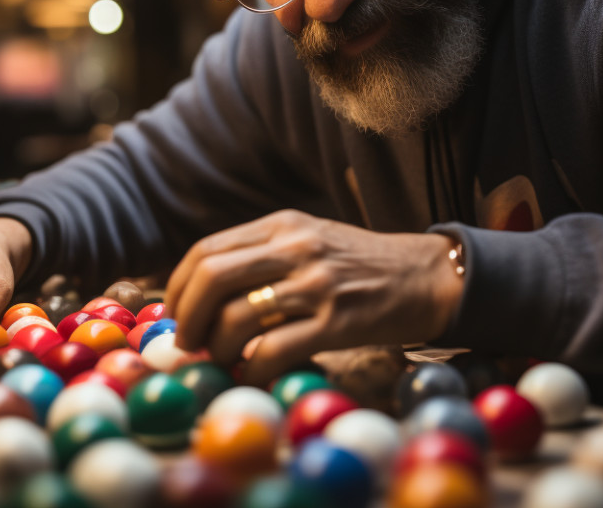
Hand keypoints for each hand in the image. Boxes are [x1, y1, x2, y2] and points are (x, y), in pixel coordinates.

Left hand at [166, 210, 463, 385]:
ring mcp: (317, 284)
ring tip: (223, 360)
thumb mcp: (309, 240)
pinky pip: (274, 351)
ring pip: (237, 318)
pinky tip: (253, 375)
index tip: (176, 315)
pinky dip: (251, 370)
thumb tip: (201, 295)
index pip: (206, 251)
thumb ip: (262, 256)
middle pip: (211, 279)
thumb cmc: (360, 264)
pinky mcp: (338, 322)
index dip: (178, 288)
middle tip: (188, 344)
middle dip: (187, 318)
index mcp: (282, 226)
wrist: (426, 276)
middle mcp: (295, 248)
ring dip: (217, 348)